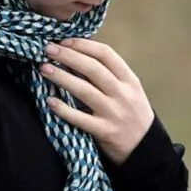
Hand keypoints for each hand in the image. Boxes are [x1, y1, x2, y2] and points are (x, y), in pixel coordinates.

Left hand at [41, 38, 154, 164]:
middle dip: (68, 56)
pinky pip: (81, 119)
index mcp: (130, 80)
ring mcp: (115, 113)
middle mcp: (123, 94)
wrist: (147, 150)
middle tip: (47, 49)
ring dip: (62, 77)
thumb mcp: (127, 91)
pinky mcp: (106, 132)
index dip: (83, 45)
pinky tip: (50, 101)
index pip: (106, 55)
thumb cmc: (130, 114)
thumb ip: (106, 75)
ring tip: (44, 68)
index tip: (64, 40)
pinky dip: (64, 109)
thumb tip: (71, 54)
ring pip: (85, 90)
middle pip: (93, 69)